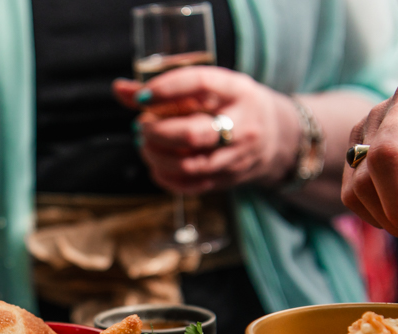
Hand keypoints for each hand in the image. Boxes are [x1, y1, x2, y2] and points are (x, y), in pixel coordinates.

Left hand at [113, 67, 299, 194]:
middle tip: (141, 126)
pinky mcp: (229, 179)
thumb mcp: (210, 87)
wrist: (278, 137)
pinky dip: (166, 178)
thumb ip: (163, 87)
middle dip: (158, 132)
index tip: (142, 97)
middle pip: (194, 133)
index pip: (201, 84)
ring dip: (157, 156)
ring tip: (145, 145)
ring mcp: (237, 156)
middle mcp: (242, 124)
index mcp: (237, 91)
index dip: (167, 89)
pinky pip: (192, 185)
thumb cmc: (232, 105)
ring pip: (190, 165)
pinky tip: (155, 166)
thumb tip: (118, 90)